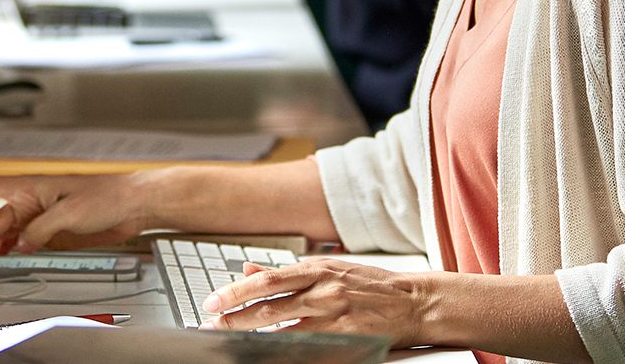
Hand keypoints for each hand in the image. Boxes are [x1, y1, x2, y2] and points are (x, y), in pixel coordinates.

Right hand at [0, 174, 153, 258]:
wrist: (132, 206)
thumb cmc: (107, 195)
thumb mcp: (71, 211)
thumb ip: (41, 229)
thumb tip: (20, 245)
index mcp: (31, 187)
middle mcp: (31, 203)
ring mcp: (40, 220)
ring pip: (5, 237)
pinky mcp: (51, 235)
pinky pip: (24, 246)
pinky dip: (12, 255)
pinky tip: (4, 264)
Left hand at [200, 259, 426, 343]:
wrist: (414, 300)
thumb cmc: (370, 284)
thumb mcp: (330, 268)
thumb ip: (288, 272)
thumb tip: (247, 268)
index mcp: (317, 270)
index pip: (267, 280)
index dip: (236, 292)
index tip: (211, 301)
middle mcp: (323, 291)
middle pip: (269, 306)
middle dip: (234, 317)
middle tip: (210, 325)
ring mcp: (336, 317)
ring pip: (284, 331)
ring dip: (253, 339)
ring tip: (229, 344)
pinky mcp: (348, 338)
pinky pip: (311, 350)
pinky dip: (287, 353)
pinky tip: (269, 356)